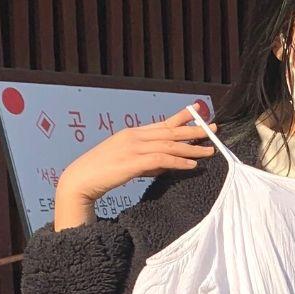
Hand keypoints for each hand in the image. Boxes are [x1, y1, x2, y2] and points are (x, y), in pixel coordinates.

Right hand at [55, 104, 217, 229]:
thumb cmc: (104, 173)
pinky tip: (193, 165)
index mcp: (133, 134)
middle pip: (170, 131)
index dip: (182, 118)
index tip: (199, 112)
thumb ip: (149, 161)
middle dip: (194, 130)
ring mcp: (132, 147)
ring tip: (210, 150)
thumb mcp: (130, 163)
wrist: (80, 180)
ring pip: (169, 144)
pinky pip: (161, 159)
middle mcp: (134, 136)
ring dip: (192, 148)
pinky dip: (179, 161)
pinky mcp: (132, 162)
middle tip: (214, 129)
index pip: (162, 123)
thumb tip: (170, 162)